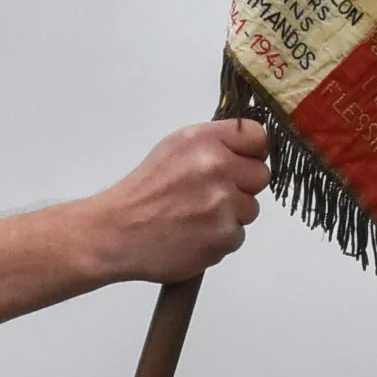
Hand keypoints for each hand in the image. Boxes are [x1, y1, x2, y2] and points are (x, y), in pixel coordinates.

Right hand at [93, 121, 270, 283]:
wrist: (115, 232)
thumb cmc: (142, 194)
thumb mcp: (173, 150)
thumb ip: (213, 145)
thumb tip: (246, 150)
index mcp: (204, 141)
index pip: (256, 137)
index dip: (252, 152)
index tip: (243, 162)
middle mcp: (217, 167)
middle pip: (260, 175)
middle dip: (242, 186)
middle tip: (211, 195)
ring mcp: (223, 203)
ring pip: (250, 209)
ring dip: (230, 215)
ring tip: (196, 217)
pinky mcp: (224, 236)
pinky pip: (238, 236)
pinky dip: (219, 239)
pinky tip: (194, 235)